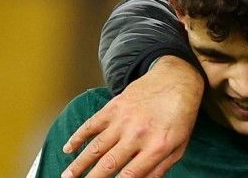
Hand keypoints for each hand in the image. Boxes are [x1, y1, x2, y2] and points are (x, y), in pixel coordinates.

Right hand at [61, 56, 203, 177]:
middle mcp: (138, 134)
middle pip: (109, 164)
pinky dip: (78, 137)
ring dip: (79, 164)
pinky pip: (92, 124)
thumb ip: (159, 169)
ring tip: (66, 177)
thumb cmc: (181, 116)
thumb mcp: (178, 146)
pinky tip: (68, 148)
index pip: (130, 176)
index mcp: (157, 146)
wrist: (177, 80)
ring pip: (96, 147)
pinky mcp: (114, 106)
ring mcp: (124, 119)